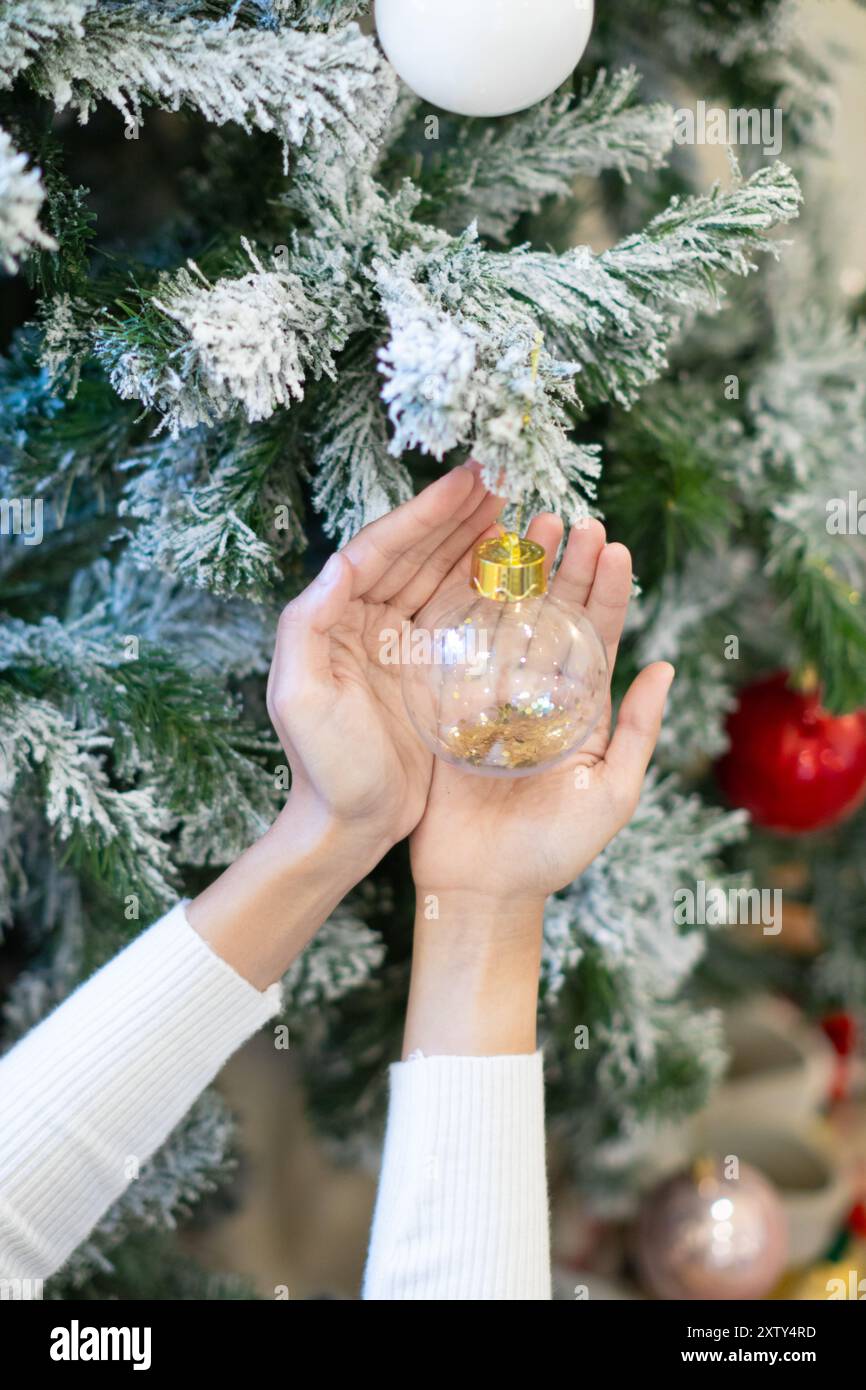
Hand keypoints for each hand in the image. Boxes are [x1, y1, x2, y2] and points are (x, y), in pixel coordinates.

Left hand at [266, 463, 502, 855]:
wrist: (348, 826)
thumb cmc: (324, 767)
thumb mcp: (301, 698)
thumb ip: (309, 626)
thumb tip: (342, 562)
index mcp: (334, 619)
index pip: (380, 551)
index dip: (422, 515)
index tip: (463, 483)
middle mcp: (366, 623)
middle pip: (414, 555)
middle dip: (453, 516)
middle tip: (497, 479)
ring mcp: (400, 646)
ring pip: (440, 578)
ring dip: (473, 542)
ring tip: (512, 508)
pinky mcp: (429, 673)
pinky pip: (460, 618)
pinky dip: (484, 588)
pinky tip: (512, 567)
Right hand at [410, 514, 673, 910]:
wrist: (483, 888)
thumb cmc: (554, 851)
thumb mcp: (611, 794)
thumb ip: (637, 731)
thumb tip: (666, 667)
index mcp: (580, 712)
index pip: (598, 638)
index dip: (607, 592)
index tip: (614, 546)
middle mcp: (537, 697)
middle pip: (556, 618)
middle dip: (567, 569)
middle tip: (575, 520)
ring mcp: (491, 699)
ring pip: (510, 623)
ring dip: (521, 577)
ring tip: (532, 528)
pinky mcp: (450, 709)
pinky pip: (461, 652)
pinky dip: (469, 609)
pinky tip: (476, 569)